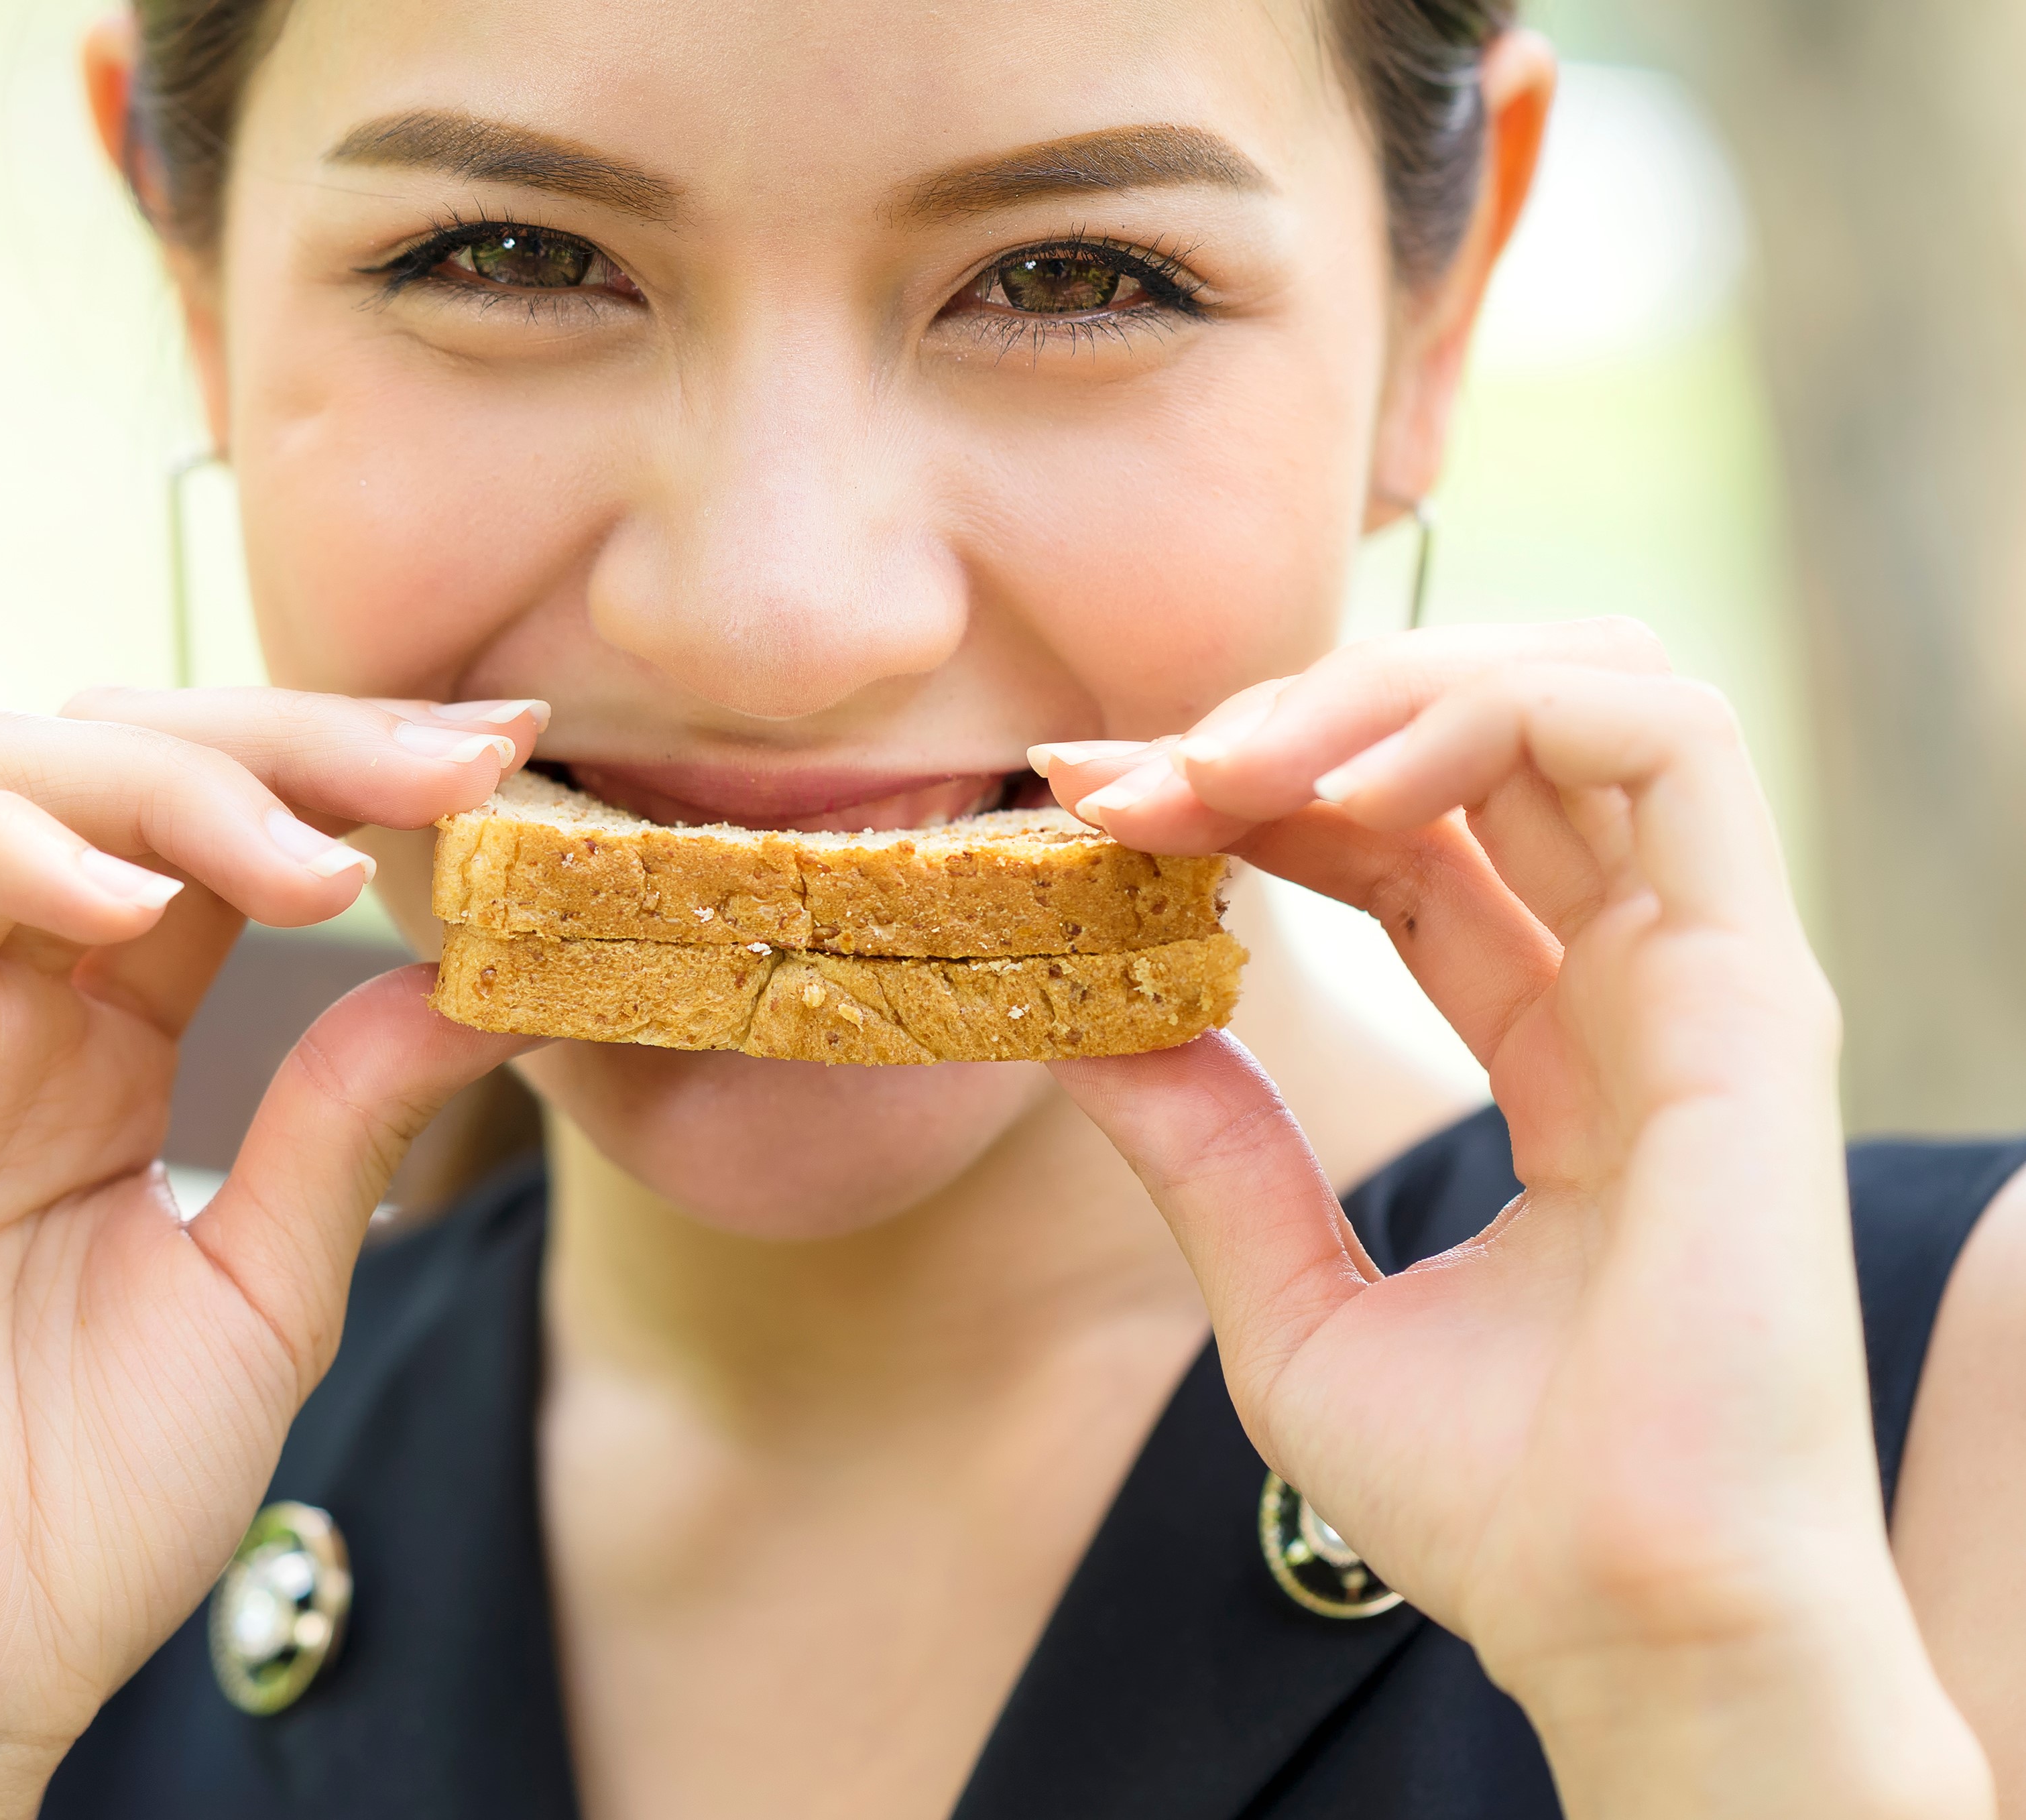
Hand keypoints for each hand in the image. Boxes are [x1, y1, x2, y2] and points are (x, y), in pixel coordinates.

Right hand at [0, 689, 545, 1818]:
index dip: (352, 771)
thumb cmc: (96, 1497)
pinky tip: (137, 909)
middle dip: (292, 739)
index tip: (502, 760)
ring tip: (309, 865)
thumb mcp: (273, 1280)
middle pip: (120, 759)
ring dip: (167, 778)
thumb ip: (347, 1116)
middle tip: (448, 766)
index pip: (221, 830)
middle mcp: (0, 1005)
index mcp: (107, 1037)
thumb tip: (481, 975)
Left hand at [1033, 624, 1991, 1817]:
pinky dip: (1498, 711)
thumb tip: (1082, 1028)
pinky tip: (1344, 783)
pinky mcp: (1754, 984)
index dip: (1250, 796)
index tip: (1095, 806)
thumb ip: (1207, 1153)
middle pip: (1475, 752)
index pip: (1401, 847)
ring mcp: (1703, 975)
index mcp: (1555, 1052)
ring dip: (1381, 690)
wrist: (1633, 1630)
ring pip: (1580, 696)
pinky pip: (1666, 741)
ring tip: (1227, 765)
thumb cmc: (1497, 1507)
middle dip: (1290, 723)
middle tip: (1135, 775)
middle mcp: (1636, 989)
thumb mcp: (1290, 1302)